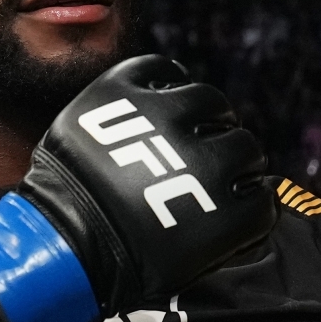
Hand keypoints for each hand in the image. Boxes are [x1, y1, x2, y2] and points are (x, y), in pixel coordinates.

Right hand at [0, 55, 274, 321]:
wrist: (63, 249)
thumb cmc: (60, 198)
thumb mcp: (77, 130)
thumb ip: (117, 111)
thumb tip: (152, 102)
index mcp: (128, 92)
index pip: (167, 72)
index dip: (176, 96)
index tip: (178, 116)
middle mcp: (170, 117)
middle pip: (214, 106)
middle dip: (214, 127)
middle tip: (207, 154)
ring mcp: (202, 161)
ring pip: (245, 147)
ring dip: (241, 163)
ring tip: (228, 185)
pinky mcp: (224, 209)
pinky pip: (260, 197)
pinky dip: (256, 202)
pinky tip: (242, 211)